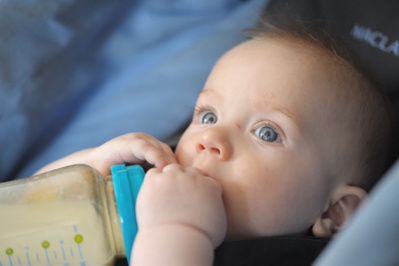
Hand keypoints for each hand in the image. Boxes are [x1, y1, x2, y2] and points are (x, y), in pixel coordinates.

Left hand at [35, 133, 175, 175]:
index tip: (165, 171)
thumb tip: (129, 199)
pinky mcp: (151, 147)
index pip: (143, 147)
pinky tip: (172, 179)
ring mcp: (145, 141)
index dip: (156, 157)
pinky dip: (170, 166)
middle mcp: (136, 139)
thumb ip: (116, 185)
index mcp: (122, 145)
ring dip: (171, 165)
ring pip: (164, 150)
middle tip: (176, 182)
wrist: (95, 163)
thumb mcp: (104, 179)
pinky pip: (165, 154)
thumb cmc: (97, 173)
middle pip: (158, 147)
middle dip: (168, 164)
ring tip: (176, 183)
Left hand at [136, 164, 226, 247]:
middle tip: (178, 197)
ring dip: (169, 179)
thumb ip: (215, 207)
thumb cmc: (199, 239)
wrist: (178, 242)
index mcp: (211, 186)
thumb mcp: (218, 222)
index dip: (199, 189)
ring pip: (171, 169)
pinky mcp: (155, 181)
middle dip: (185, 182)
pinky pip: (153, 173)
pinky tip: (154, 193)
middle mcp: (193, 178)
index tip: (194, 198)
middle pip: (189, 171)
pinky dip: (154, 181)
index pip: (206, 179)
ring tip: (165, 195)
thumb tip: (211, 207)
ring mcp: (174, 178)